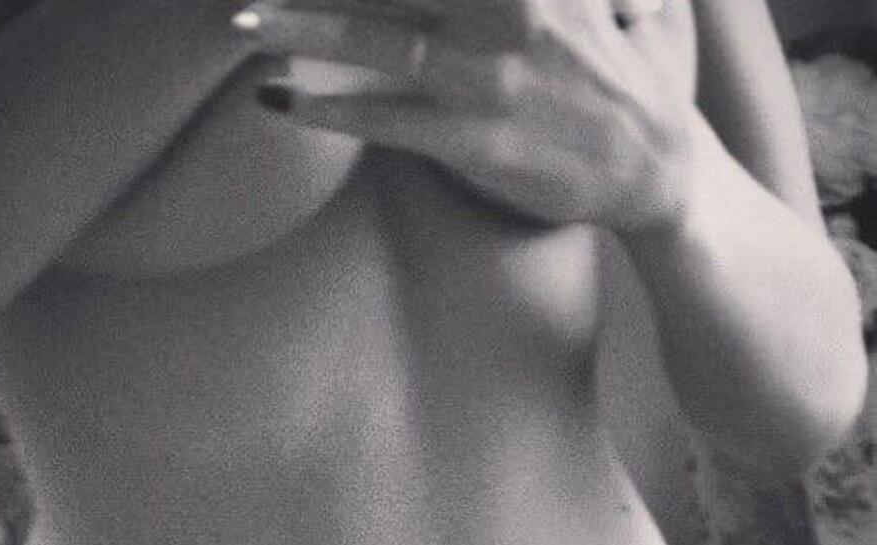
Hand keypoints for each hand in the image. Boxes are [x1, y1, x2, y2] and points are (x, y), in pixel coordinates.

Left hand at [232, 0, 694, 231]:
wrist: (661, 169)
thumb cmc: (638, 73)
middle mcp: (508, 11)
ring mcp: (488, 76)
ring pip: (377, 41)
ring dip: (301, 31)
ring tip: (244, 24)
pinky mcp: (476, 140)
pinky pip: (386, 121)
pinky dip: (329, 111)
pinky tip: (282, 103)